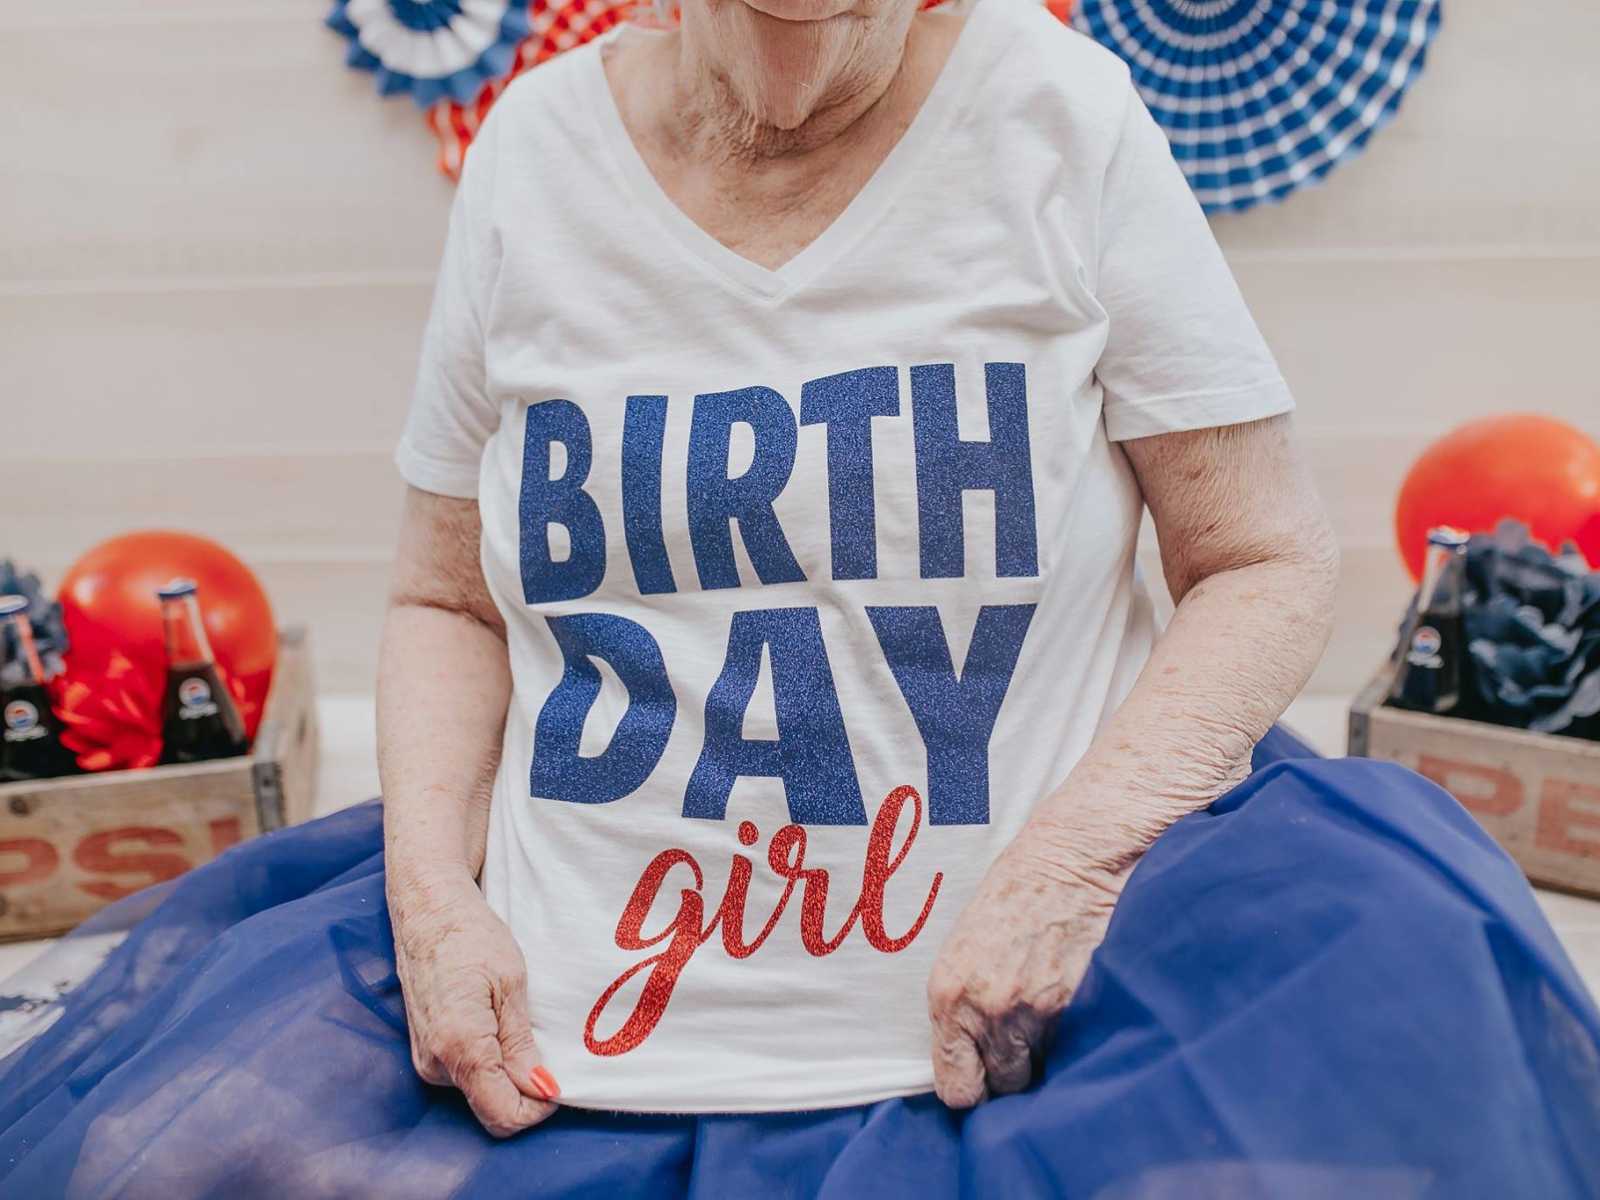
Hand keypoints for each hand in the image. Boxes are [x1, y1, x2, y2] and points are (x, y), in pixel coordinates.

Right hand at [390, 869, 559, 1135]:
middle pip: (492, 1106)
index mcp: (460, 1046)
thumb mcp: (511, 984)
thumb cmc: (471, 936)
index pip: (503, 1115)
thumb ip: (521, 1044)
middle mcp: (435, 1063)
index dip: (538, 1107)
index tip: (559, 1079)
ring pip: (480, 1091)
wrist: (427, 909)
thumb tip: (542, 1090)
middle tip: (543, 1040)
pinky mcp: (424, 1051)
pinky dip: (489, 1061)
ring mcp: (425, 1059)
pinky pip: (465, 1074)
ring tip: (516, 1021)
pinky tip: (497, 1023)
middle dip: (524, 1088)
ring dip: (506, 1072)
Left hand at [926, 834, 1126, 1106]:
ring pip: (1043, 1075)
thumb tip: (973, 1064)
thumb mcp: (967, 951)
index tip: (986, 1076)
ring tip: (1053, 1015)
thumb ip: (964, 1008)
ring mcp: (1034, 1012)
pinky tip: (1077, 1006)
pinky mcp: (1078, 1007)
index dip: (975, 1087)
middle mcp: (986, 1011)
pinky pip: (1075, 1052)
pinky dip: (1079, 1040)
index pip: (957, 1090)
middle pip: (1002, 1088)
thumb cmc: (1016, 897)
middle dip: (1014, 1071)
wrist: (1072, 859)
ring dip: (1049, 1057)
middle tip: (1025, 1038)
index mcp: (948, 995)